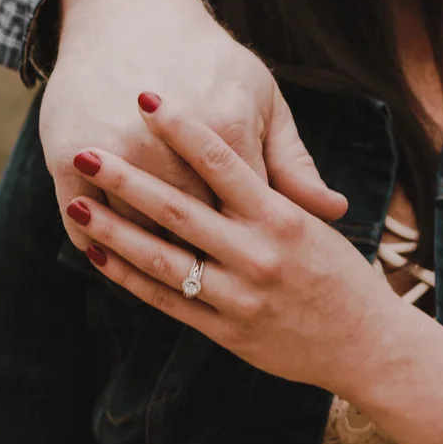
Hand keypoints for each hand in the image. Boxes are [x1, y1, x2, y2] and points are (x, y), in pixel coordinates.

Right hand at [42, 0, 346, 247]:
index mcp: (226, 132)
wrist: (128, 13)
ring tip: (176, 277)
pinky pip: (85, 225)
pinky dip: (102, 248)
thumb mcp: (262, 101)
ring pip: (138, 237)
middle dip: (212, 260)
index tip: (269, 262)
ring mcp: (115, 153)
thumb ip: (293, 164)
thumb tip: (335, 211)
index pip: (248, 217)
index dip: (259, 244)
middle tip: (225, 280)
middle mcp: (167, 147)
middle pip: (193, 234)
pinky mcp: (68, 156)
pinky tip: (122, 257)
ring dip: (156, 261)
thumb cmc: (209, 60)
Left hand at [67, 95, 398, 394]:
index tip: (147, 98)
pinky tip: (98, 254)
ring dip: (113, 228)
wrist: (366, 345)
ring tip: (76, 201)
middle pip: (178, 207)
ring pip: (161, 257)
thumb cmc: (342, 275)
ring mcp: (237, 295)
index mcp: (281, 218)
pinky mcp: (224, 330)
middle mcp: (256, 254)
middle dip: (126, 177)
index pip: (222, 161)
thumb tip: (246, 146)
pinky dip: (127, 276)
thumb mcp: (318, 225)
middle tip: (85, 148)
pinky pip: (164, 299)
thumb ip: (284, 188)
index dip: (181, 129)